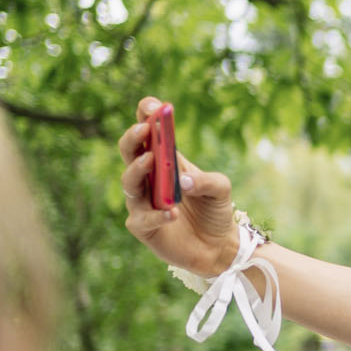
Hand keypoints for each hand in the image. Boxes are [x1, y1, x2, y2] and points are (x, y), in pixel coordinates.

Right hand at [118, 97, 239, 276]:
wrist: (219, 245)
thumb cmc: (215, 210)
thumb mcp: (220, 189)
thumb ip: (207, 181)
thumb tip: (183, 182)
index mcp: (165, 161)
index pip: (147, 132)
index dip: (145, 116)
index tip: (151, 105)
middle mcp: (148, 178)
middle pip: (129, 152)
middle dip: (133, 138)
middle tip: (144, 129)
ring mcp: (142, 202)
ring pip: (129, 182)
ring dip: (138, 170)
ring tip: (152, 161)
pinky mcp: (143, 227)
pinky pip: (142, 218)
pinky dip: (157, 215)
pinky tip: (173, 214)